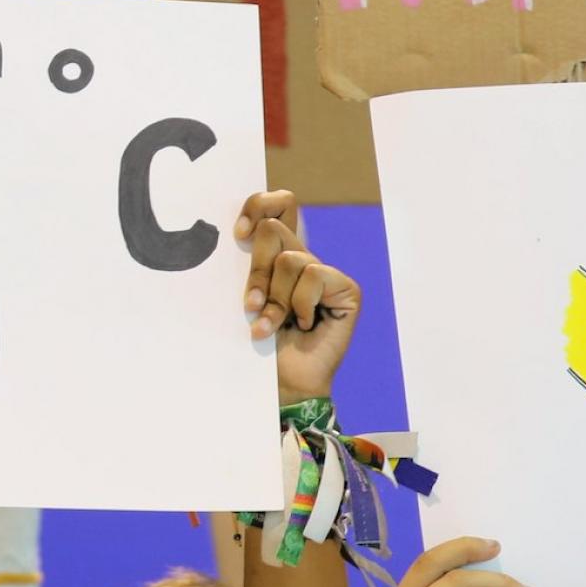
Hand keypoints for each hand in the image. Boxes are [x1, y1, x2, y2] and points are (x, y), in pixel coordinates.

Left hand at [236, 191, 360, 405]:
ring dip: (275, 298)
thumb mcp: (247, 296)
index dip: (258, 206)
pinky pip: (313, 276)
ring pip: (289, 258)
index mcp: (277, 253)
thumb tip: (242, 233)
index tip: (240, 235)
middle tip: (252, 305)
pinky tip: (303, 325)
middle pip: (274, 229)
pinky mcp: (345, 289)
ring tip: (273, 324)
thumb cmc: (259, 343)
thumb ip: (249, 264)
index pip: (276, 204)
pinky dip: (300, 304)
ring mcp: (326, 273)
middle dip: (256, 272)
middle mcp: (303, 258)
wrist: (281, 382)